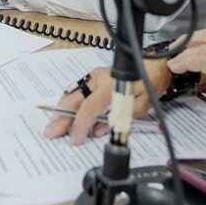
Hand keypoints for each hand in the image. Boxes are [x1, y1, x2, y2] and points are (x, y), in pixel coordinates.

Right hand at [42, 63, 171, 145]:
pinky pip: (77, 90)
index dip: (79, 125)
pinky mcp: (94, 76)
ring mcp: (94, 76)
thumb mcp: (139, 106)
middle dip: (60, 118)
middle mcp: (98, 79)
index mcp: (110, 86)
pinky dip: (68, 102)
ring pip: (72, 93)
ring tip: (53, 124)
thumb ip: (118, 118)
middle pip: (73, 99)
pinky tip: (62, 112)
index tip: (74, 139)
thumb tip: (98, 130)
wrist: (155, 65)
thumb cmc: (150, 84)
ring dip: (61, 110)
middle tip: (50, 132)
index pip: (88, 108)